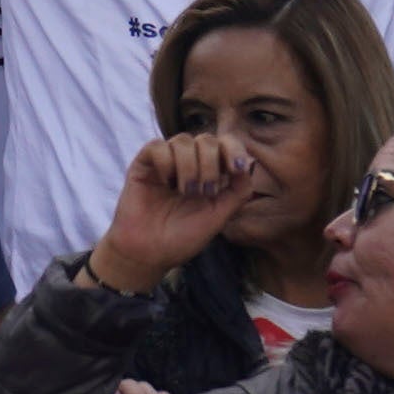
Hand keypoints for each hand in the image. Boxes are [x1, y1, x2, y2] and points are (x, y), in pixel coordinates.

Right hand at [91, 133, 260, 289]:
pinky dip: (165, 162)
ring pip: (183, 140)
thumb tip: (249, 163)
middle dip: (210, 164)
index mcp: (211, 174)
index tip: (237, 168)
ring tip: (184, 191)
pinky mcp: (143, 164)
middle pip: (207, 139)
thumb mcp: (219, 216)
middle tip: (204, 192)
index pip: (226, 144)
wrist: (149, 253)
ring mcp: (166, 162)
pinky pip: (157, 146)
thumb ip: (238, 191)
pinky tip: (165, 182)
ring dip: (189, 166)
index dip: (234, 149)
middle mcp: (189, 164)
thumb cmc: (183, 238)